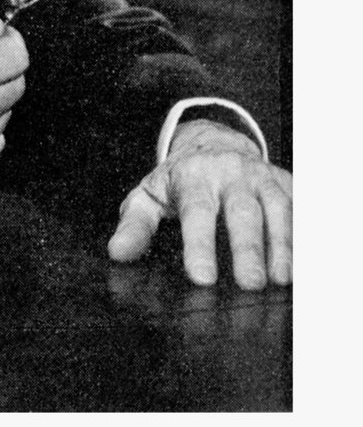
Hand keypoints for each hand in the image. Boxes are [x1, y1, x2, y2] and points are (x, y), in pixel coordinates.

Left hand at [107, 120, 291, 288]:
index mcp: (193, 177)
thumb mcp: (149, 196)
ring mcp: (261, 176)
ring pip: (277, 207)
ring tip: (282, 279)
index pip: (196, 212)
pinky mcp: (285, 181)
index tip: (202, 278)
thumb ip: (135, 225)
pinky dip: (306, 231)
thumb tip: (117, 253)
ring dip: (283, 243)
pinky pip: (300, 204)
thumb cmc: (179, 181)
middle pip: (241, 211)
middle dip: (247, 248)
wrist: (213, 142)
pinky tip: (309, 259)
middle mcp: (230, 173)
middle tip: (249, 284)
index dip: (199, 245)